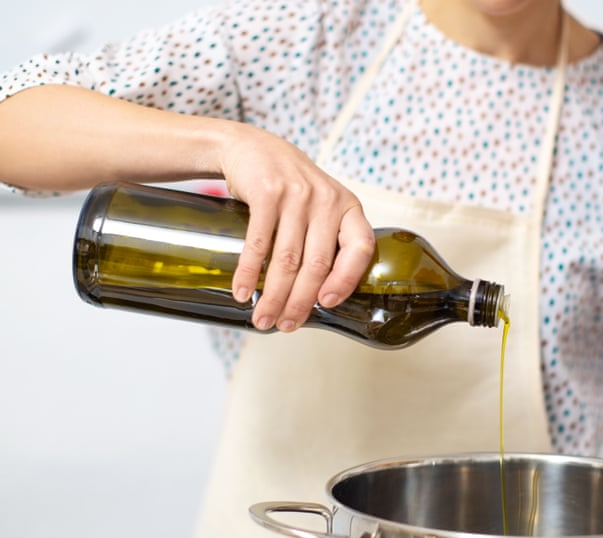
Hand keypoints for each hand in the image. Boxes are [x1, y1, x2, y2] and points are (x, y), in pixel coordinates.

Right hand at [219, 124, 374, 331]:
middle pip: (317, 263)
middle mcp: (326, 201)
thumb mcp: (320, 204)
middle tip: (285, 325)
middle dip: (300, 301)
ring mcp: (297, 195)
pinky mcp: (267, 193)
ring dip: (273, 295)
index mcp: (347, 207)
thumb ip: (326, 239)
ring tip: (263, 319)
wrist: (250, 147)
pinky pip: (258, 243)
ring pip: (287, 259)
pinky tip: (242, 292)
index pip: (360, 248)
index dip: (346, 280)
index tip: (327, 304)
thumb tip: (316, 297)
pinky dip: (248, 272)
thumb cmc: (289, 186)